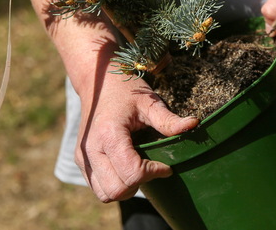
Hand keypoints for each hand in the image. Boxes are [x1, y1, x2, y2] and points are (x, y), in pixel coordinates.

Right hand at [74, 73, 198, 201]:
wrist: (97, 81)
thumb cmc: (125, 90)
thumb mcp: (149, 101)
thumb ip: (168, 119)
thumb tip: (195, 124)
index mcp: (108, 134)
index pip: (132, 173)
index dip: (154, 172)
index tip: (166, 164)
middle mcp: (91, 149)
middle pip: (117, 190)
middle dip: (139, 183)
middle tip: (152, 167)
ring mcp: (83, 157)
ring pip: (106, 194)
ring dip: (126, 188)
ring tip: (138, 168)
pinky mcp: (81, 161)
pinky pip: (98, 188)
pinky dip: (115, 184)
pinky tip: (126, 166)